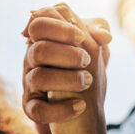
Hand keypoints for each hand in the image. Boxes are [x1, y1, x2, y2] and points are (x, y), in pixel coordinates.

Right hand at [22, 4, 110, 133]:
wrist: (82, 101)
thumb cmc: (83, 64)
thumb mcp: (93, 42)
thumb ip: (99, 30)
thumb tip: (104, 35)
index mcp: (43, 39)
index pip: (38, 23)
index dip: (59, 28)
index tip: (81, 36)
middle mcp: (32, 59)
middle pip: (38, 49)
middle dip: (66, 54)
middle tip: (87, 60)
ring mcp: (30, 83)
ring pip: (38, 78)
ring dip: (67, 79)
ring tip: (87, 81)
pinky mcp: (31, 107)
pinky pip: (38, 110)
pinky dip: (61, 109)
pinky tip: (80, 106)